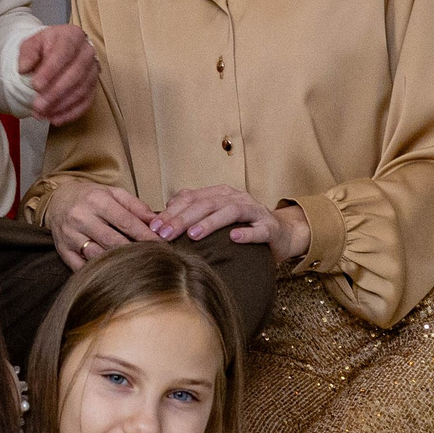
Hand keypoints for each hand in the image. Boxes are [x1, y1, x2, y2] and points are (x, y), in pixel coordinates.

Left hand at [18, 25, 99, 126]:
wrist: (59, 49)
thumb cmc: (45, 46)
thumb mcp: (32, 43)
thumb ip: (27, 53)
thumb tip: (23, 68)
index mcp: (73, 36)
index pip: (64, 53)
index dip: (50, 71)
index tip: (35, 86)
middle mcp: (87, 52)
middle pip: (75, 74)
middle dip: (55, 93)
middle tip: (38, 106)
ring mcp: (93, 70)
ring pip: (82, 90)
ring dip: (61, 105)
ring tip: (42, 114)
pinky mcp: (94, 86)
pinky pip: (86, 102)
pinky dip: (71, 113)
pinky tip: (56, 119)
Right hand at [46, 182, 164, 270]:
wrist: (56, 201)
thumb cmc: (90, 197)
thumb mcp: (113, 193)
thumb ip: (136, 206)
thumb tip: (157, 221)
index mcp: (96, 200)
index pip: (126, 222)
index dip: (145, 235)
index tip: (161, 245)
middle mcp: (81, 217)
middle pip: (113, 241)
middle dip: (134, 251)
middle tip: (152, 259)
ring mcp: (70, 236)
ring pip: (98, 256)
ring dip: (118, 263)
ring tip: (136, 267)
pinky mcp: (63, 251)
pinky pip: (81, 268)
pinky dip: (97, 272)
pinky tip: (112, 273)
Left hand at [159, 186, 310, 265]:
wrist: (280, 232)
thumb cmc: (243, 226)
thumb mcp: (216, 217)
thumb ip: (194, 212)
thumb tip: (163, 214)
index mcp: (221, 194)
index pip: (191, 198)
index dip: (171, 212)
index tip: (153, 227)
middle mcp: (236, 198)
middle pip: (207, 204)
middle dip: (183, 218)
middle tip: (165, 234)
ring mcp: (254, 211)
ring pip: (231, 211)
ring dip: (211, 222)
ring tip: (194, 235)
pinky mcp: (270, 227)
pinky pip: (259, 229)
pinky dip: (247, 233)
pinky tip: (234, 238)